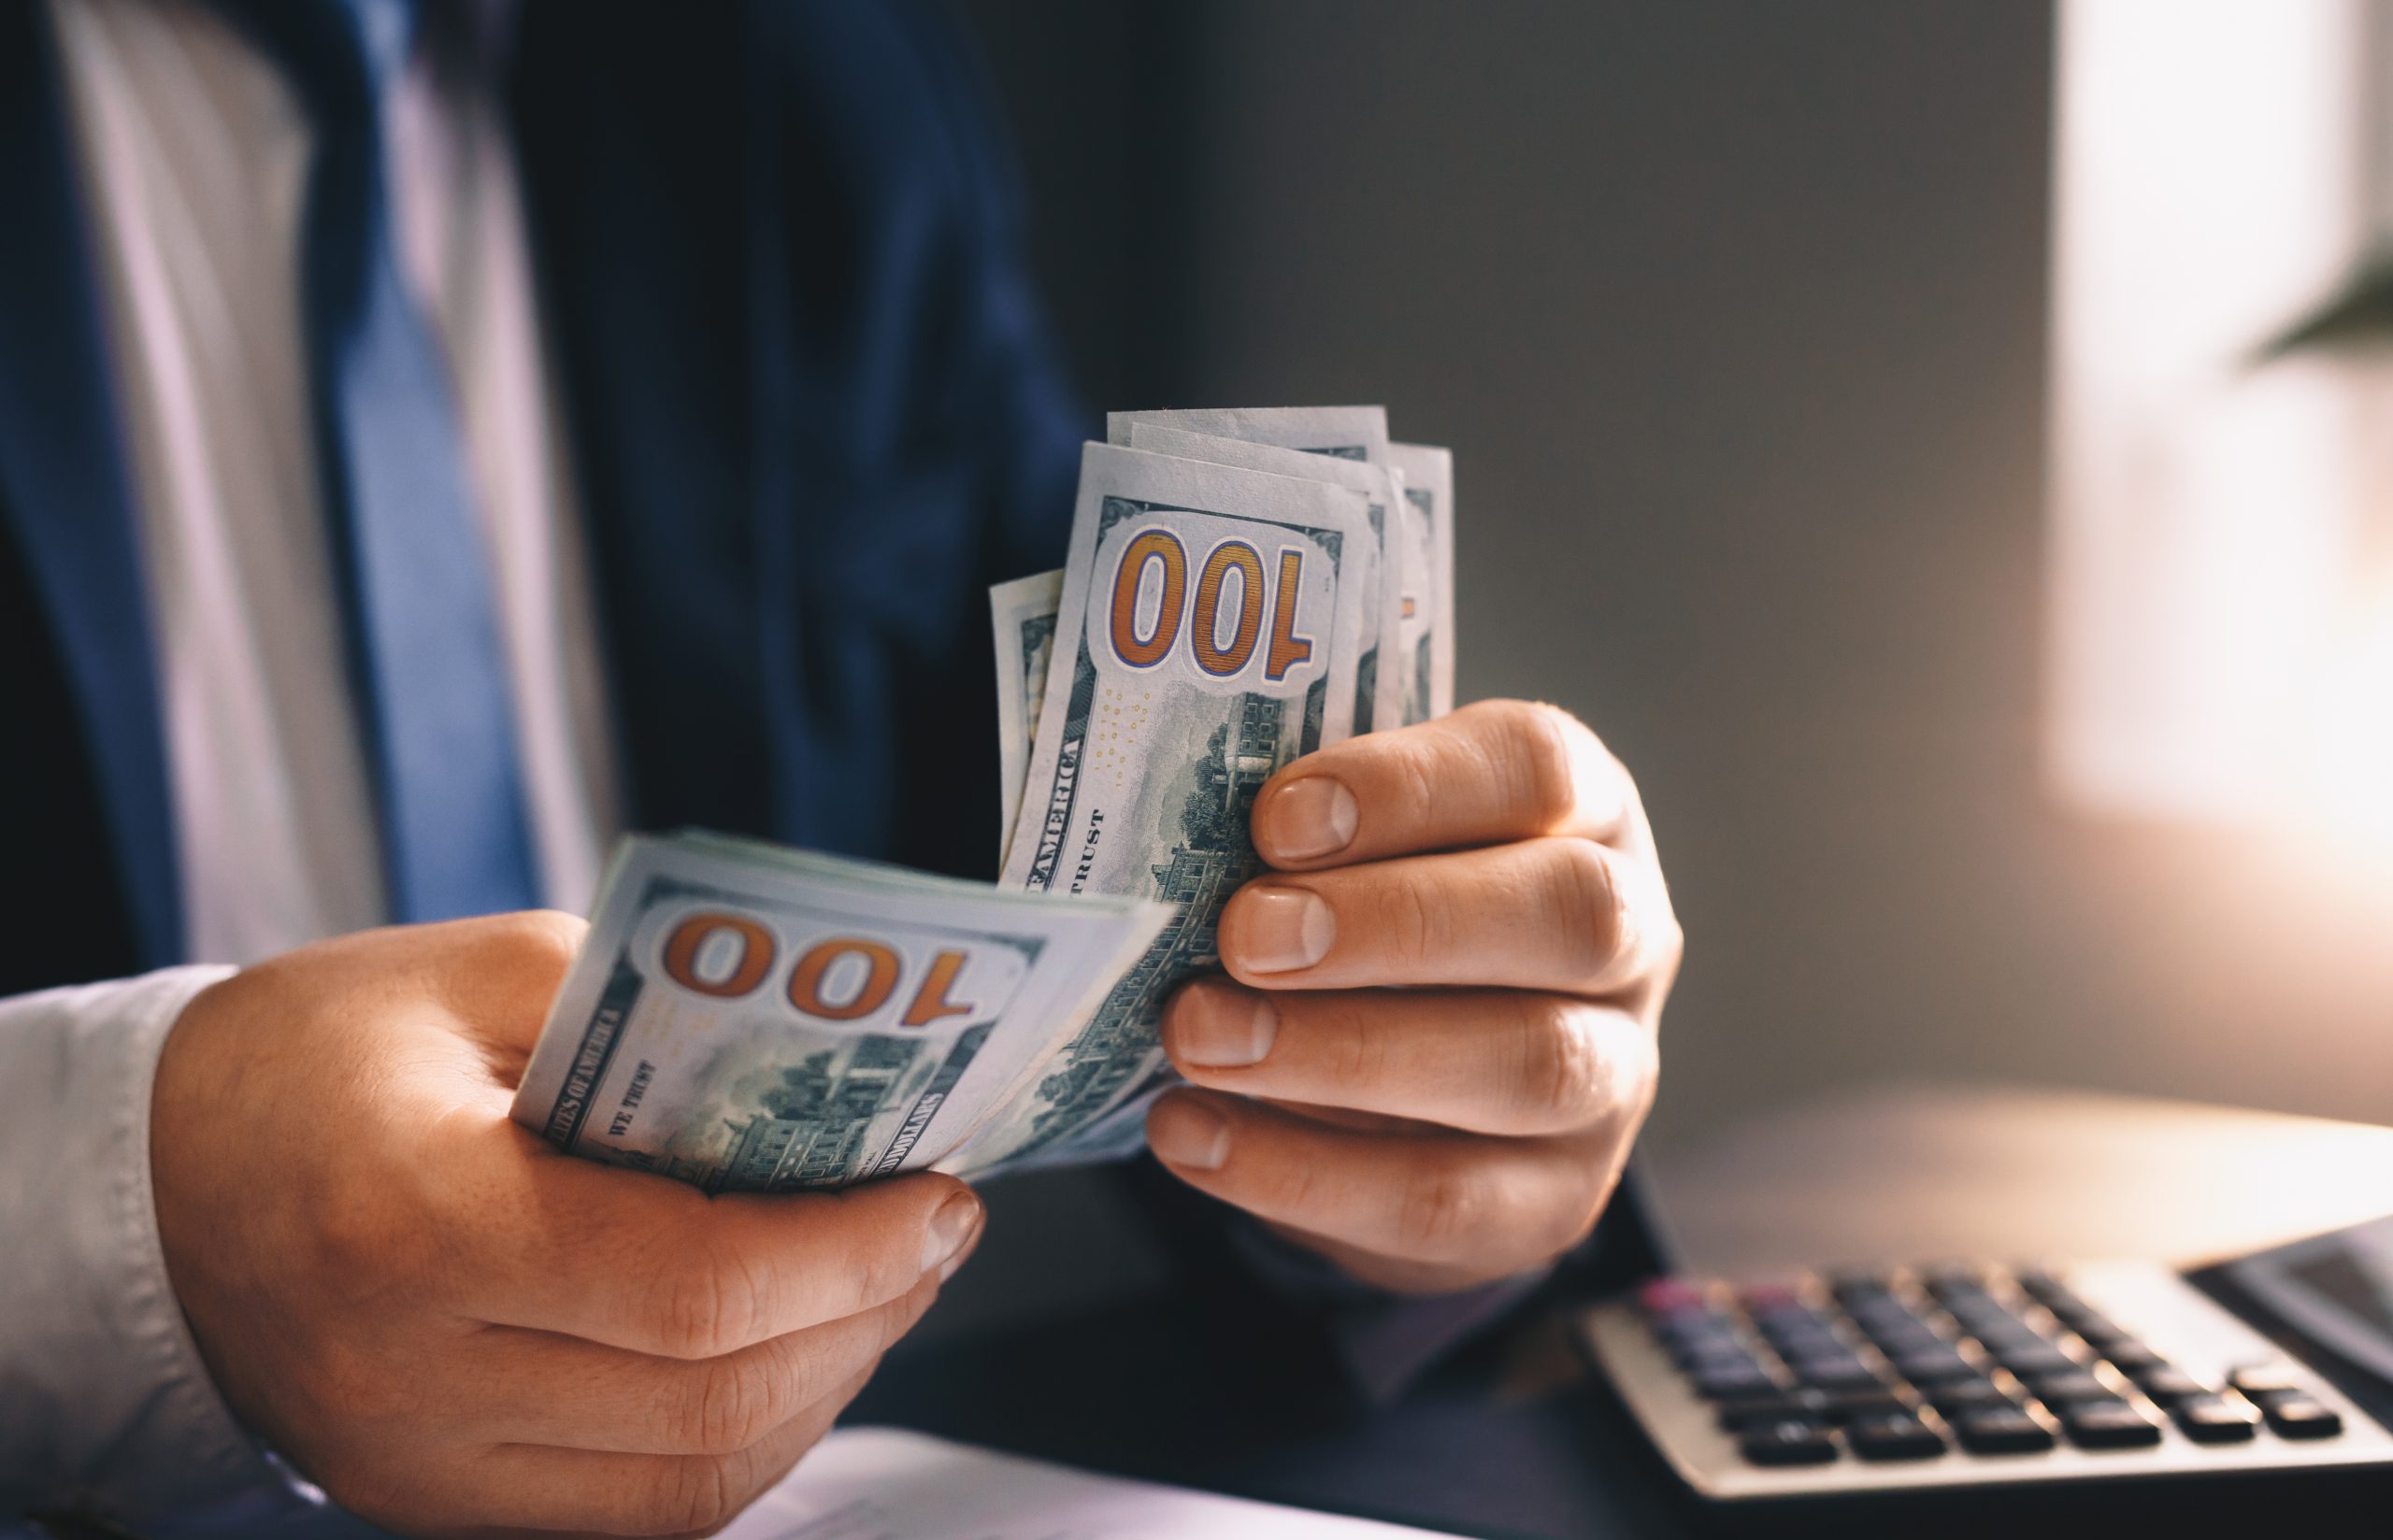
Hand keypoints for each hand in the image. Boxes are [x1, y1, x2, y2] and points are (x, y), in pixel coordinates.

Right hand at [151, 914, 983, 1537]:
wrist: (155, 1176)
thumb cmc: (319, 1052)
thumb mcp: (487, 973)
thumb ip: (661, 1018)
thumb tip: (838, 1074)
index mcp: (415, 1217)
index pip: (693, 1287)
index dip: (850, 1252)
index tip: (938, 1193)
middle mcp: (408, 1375)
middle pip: (711, 1398)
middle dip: (866, 1313)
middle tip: (938, 1229)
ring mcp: (415, 1464)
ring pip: (690, 1480)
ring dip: (825, 1384)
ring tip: (887, 1285)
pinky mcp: (431, 1501)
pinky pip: (635, 1511)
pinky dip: (745, 1439)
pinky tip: (797, 1355)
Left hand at [1146, 700, 1676, 1294]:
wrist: (1415, 1099)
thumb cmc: (1370, 920)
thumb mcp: (1355, 851)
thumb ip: (1306, 838)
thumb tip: (1182, 844)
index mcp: (1585, 812)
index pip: (1537, 767)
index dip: (1410, 788)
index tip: (1276, 819)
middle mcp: (1630, 940)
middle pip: (1569, 915)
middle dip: (1396, 923)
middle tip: (1243, 937)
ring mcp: (1614, 1081)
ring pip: (1526, 1065)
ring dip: (1345, 1054)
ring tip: (1200, 1039)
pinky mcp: (1556, 1203)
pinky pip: (1448, 1201)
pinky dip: (1304, 1174)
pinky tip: (1191, 1133)